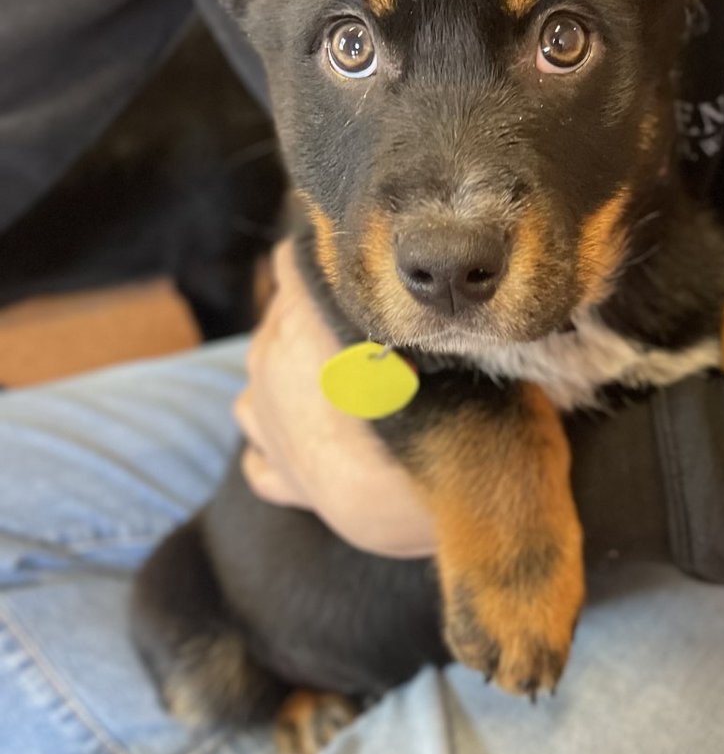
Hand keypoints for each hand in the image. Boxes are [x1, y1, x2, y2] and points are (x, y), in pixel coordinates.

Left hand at [235, 239, 436, 557]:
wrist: (420, 489)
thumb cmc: (433, 401)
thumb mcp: (425, 330)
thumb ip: (396, 300)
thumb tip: (409, 273)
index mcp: (298, 314)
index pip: (293, 264)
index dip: (325, 266)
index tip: (355, 274)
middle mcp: (269, 358)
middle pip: (278, 318)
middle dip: (313, 322)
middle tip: (363, 334)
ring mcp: (266, 417)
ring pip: (259, 379)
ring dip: (288, 377)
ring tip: (335, 387)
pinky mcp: (276, 474)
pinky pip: (260, 452)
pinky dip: (280, 443)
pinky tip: (312, 444)